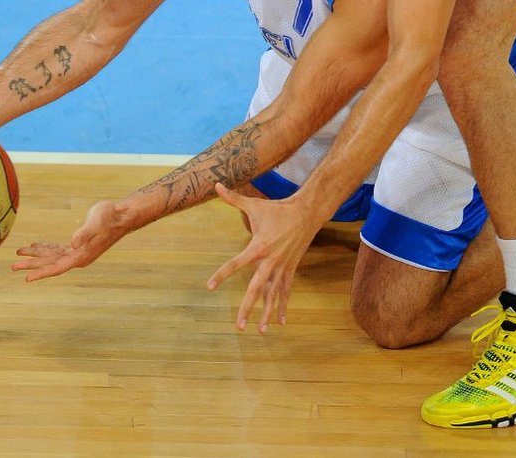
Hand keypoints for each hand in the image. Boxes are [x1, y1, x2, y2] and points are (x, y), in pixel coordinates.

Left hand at [12, 200, 125, 281]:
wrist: (122, 216)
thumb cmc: (109, 218)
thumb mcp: (95, 223)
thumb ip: (84, 233)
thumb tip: (73, 243)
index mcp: (80, 256)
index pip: (57, 268)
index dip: (41, 273)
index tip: (27, 278)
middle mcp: (78, 257)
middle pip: (51, 264)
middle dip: (32, 265)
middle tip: (13, 265)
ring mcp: (78, 252)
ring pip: (52, 257)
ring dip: (36, 256)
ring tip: (19, 254)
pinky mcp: (78, 244)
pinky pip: (58, 249)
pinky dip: (46, 248)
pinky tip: (36, 246)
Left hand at [206, 183, 319, 333]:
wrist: (306, 214)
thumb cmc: (277, 209)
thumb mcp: (254, 205)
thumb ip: (233, 198)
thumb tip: (215, 184)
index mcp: (258, 247)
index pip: (235, 263)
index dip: (221, 274)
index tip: (209, 286)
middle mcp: (270, 262)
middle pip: (256, 289)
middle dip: (247, 308)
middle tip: (239, 326)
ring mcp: (282, 268)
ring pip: (272, 295)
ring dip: (266, 313)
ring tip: (260, 331)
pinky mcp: (290, 270)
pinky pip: (285, 292)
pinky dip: (282, 306)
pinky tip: (279, 322)